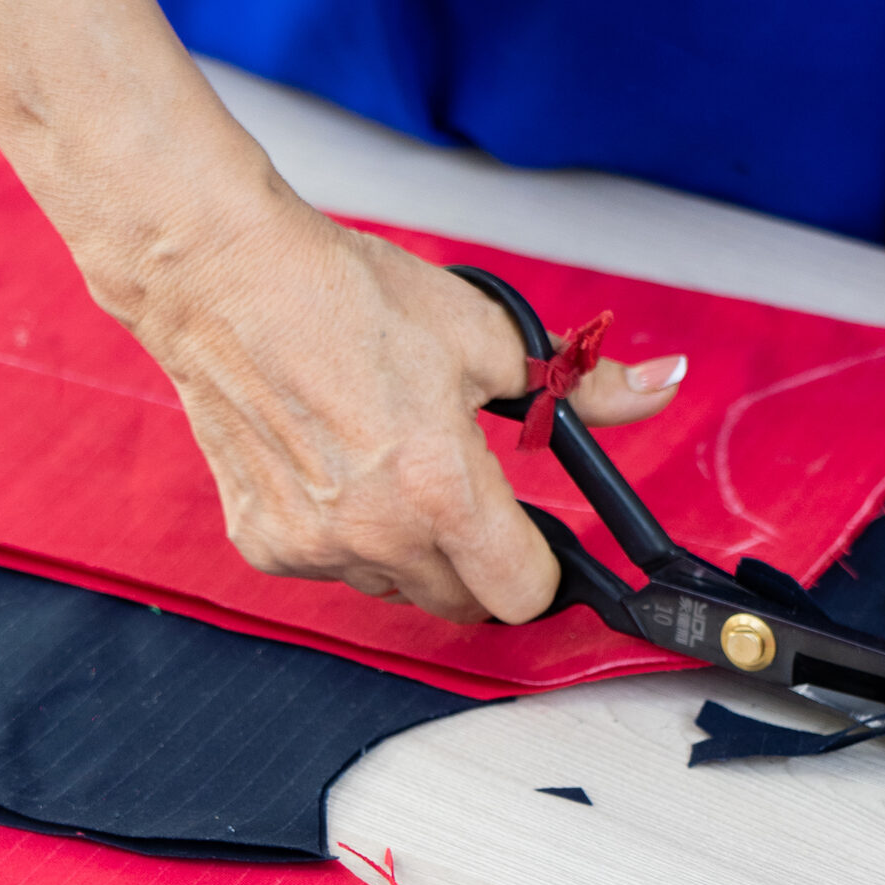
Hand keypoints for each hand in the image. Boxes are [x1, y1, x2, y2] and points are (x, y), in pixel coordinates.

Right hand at [125, 183, 684, 622]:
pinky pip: (333, 567)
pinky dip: (346, 535)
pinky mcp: (265, 544)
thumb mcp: (483, 333)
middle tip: (463, 491)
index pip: (522, 594)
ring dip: (411, 550)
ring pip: (397, 587)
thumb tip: (659, 386)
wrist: (225, 280)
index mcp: (441, 489)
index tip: (537, 537)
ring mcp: (315, 546)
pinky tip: (335, 466)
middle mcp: (376, 534)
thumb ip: (578, 382)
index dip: (542, 565)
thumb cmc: (344, 297)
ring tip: (390, 464)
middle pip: (463, 604)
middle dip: (479, 560)